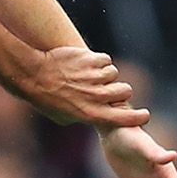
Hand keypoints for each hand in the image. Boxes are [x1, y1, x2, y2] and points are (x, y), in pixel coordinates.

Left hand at [23, 46, 147, 127]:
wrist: (33, 75)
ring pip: (114, 73)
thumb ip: (86, 117)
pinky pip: (105, 59)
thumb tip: (99, 118)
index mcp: (92, 114)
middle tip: (106, 88)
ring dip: (104, 73)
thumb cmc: (46, 99)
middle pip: (126, 91)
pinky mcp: (91, 60)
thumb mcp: (65, 117)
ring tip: (87, 74)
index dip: (138, 117)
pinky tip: (84, 64)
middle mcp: (97, 96)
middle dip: (119, 89)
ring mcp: (94, 77)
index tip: (144, 115)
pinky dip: (97, 60)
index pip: (126, 118)